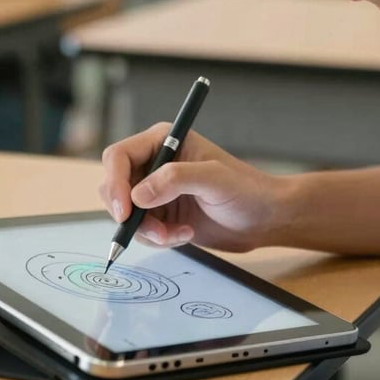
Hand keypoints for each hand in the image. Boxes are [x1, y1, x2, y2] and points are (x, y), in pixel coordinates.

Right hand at [100, 123, 284, 251]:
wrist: (265, 219)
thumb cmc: (247, 190)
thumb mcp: (214, 179)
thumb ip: (176, 180)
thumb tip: (138, 195)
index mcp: (164, 141)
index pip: (119, 157)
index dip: (115, 183)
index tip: (125, 211)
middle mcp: (155, 163)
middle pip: (114, 186)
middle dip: (129, 213)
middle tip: (155, 232)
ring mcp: (156, 190)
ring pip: (125, 213)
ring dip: (146, 230)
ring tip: (177, 234)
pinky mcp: (162, 214)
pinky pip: (141, 230)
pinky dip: (157, 238)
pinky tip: (185, 234)